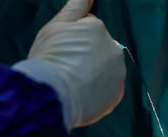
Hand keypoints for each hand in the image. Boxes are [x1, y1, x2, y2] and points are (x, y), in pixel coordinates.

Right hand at [28, 0, 124, 128]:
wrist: (54, 97)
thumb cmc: (50, 59)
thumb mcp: (55, 27)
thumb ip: (75, 7)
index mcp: (97, 28)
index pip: (88, 29)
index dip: (73, 40)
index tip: (63, 52)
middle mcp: (113, 49)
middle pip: (100, 49)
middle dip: (88, 57)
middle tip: (67, 69)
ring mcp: (118, 73)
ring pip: (106, 70)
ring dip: (95, 74)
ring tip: (74, 84)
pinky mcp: (117, 95)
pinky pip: (108, 90)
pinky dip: (98, 92)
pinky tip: (82, 95)